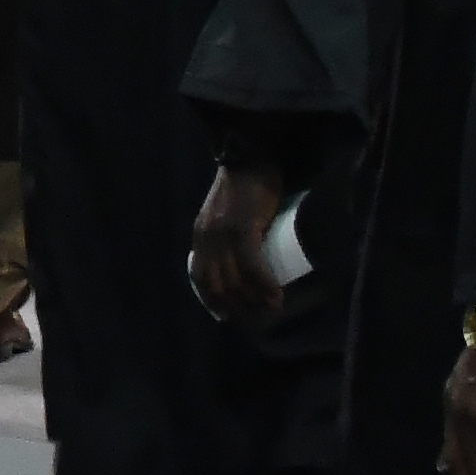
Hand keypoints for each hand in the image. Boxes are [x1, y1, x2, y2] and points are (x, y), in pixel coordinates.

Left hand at [189, 164, 286, 327]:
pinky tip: (275, 295)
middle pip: (218, 284)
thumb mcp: (225, 216)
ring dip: (254, 300)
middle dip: (238, 306)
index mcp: (201, 236)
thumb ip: (225, 233)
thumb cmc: (245, 188)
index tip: (226, 316)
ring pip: (235, 278)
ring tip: (272, 308)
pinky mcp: (243, 228)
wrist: (250, 158)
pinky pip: (251, 265)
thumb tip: (240, 261)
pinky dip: (263, 284)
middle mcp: (207, 237)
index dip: (211, 300)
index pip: (199, 277)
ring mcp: (223, 233)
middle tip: (259, 315)